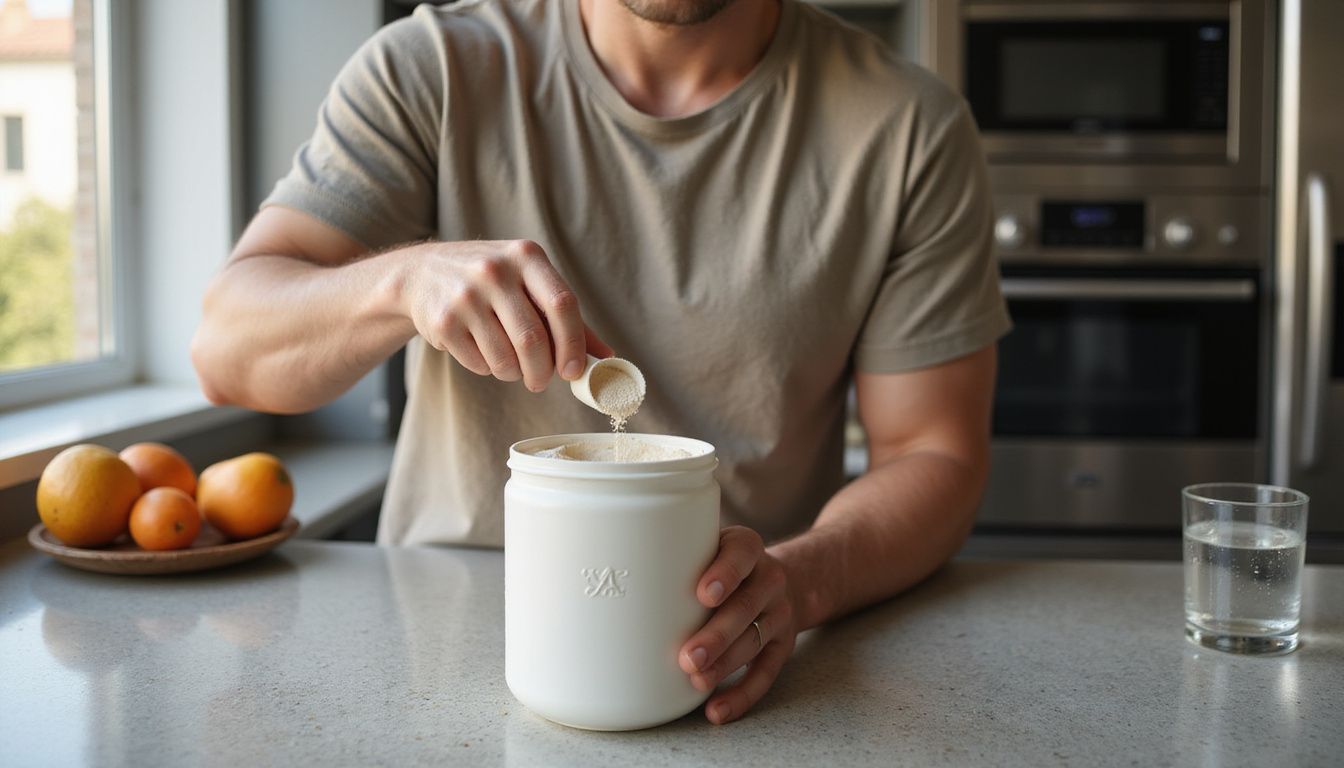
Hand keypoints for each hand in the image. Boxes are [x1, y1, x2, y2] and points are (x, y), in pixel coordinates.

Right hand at [398, 239, 611, 390]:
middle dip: (542, 371)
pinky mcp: (443, 321)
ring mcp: (466, 295)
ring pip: (506, 358)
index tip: (575, 371)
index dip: (574, 344)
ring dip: (514, 373)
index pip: (563, 304)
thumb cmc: (490, 281)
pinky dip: (488, 368)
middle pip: (533, 340)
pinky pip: (479, 364)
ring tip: (510, 365)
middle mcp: (495, 271)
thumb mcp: (528, 282)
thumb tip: (605, 356)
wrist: (420, 273)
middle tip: (541, 381)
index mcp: (526, 256)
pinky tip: (482, 351)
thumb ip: (565, 316)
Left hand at [678, 526, 796, 724]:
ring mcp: (778, 613)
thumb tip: (625, 575)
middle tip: (688, 656)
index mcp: (748, 549)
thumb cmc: (726, 565)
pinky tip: (717, 709)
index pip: (741, 555)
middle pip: (745, 607)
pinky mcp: (783, 645)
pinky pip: (766, 673)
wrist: (786, 580)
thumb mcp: (711, 545)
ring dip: (725, 665)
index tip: (703, 594)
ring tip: (697, 681)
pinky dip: (742, 695)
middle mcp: (769, 579)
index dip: (725, 574)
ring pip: (754, 641)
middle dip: (716, 634)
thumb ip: (682, 555)